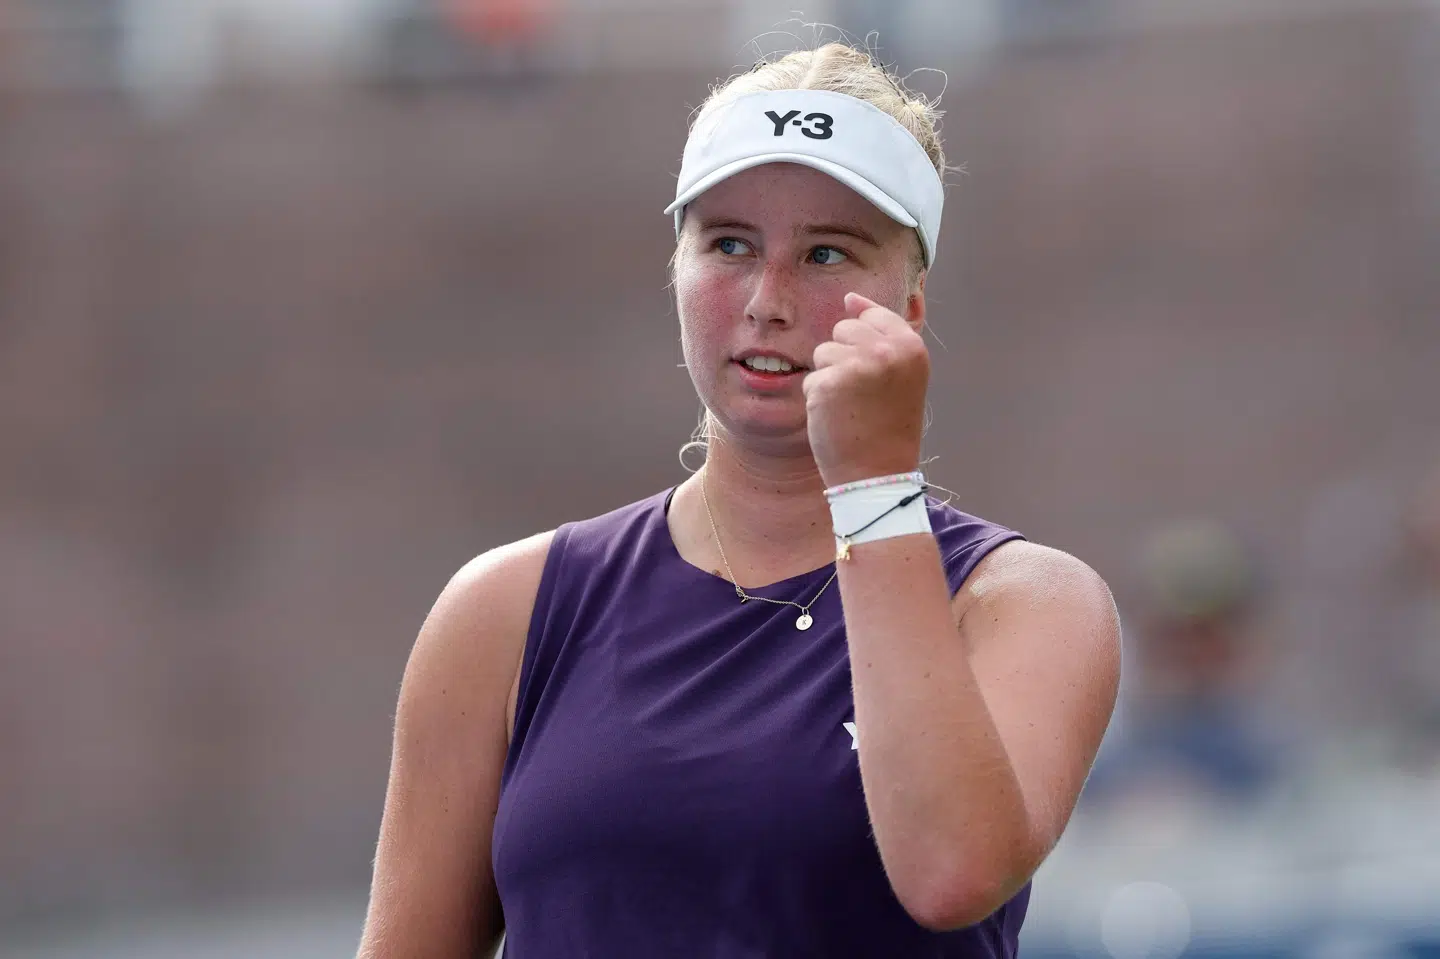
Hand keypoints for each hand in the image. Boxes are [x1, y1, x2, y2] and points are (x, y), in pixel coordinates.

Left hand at [803, 292, 929, 487]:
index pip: (872, 314)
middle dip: (844, 358)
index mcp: (911, 345)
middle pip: (843, 329)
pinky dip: (818, 399)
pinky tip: (837, 418)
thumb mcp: (900, 374)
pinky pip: (810, 379)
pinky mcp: (828, 384)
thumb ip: (882, 335)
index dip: (864, 343)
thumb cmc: (887, 426)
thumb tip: (850, 298)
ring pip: (823, 352)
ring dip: (829, 378)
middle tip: (862, 395)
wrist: (878, 475)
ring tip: (850, 406)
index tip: (872, 374)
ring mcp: (857, 366)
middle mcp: (887, 351)